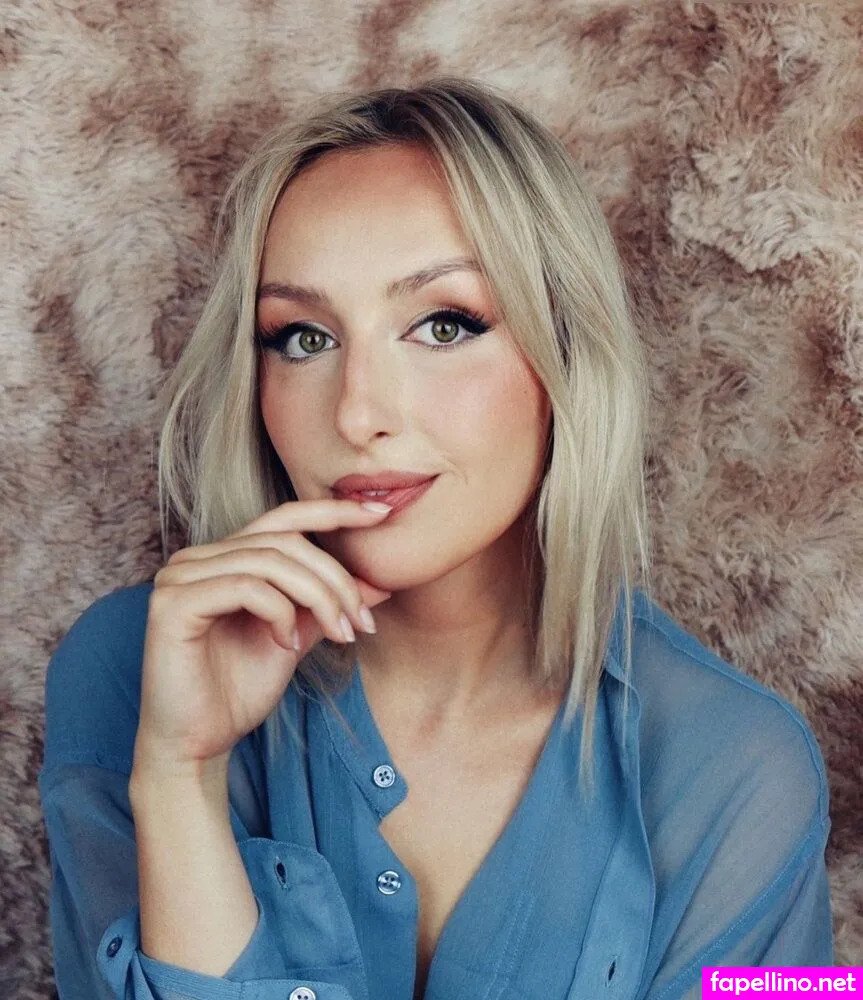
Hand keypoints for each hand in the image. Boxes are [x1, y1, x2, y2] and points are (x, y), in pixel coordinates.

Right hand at [132, 499, 392, 770]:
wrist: (196, 745)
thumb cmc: (238, 692)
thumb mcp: (296, 637)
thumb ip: (326, 604)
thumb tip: (380, 582)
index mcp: (224, 557)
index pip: (285, 518)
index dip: (334, 511)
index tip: (381, 514)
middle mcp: (198, 557)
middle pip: (286, 542)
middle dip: (336, 579)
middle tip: (363, 621)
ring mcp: (180, 576)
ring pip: (270, 562)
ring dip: (318, 598)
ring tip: (339, 635)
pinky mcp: (172, 604)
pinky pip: (245, 588)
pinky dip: (280, 614)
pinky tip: (288, 646)